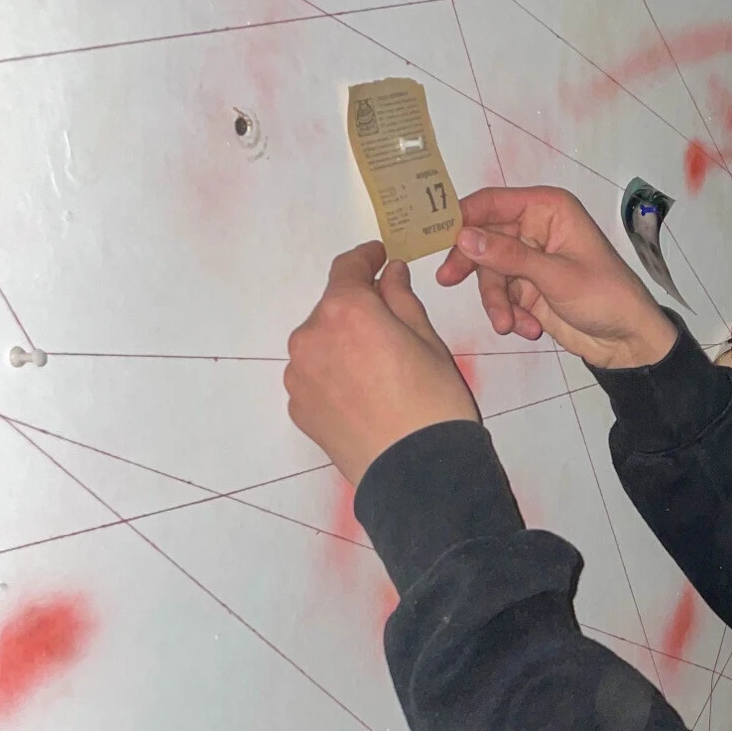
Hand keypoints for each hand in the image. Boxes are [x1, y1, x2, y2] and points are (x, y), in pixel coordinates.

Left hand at [285, 243, 480, 485]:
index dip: (365, 258)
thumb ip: (401, 300)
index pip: (348, 268)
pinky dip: (334, 376)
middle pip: (333, 309)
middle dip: (358, 311)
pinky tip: (364, 395)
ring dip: (343, 345)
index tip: (378, 256)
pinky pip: (315, 377)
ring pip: (321, 344)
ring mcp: (299, 374)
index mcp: (346, 309)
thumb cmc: (433, 404)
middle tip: (392, 329)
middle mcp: (311, 335)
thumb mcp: (428, 342)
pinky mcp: (298, 406)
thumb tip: (389, 274)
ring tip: (379, 372)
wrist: (417, 474)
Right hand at [438, 186, 678, 370]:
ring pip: (490, 273)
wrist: (627, 341)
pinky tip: (529, 328)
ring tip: (509, 325)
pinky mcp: (528, 288)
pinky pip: (502, 296)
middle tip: (449, 280)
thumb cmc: (605, 296)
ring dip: (497, 301)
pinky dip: (510, 314)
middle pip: (484, 238)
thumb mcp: (555, 276)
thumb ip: (508, 256)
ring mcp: (531, 259)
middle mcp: (536, 228)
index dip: (464, 216)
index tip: (437, 235)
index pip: (493, 202)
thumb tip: (464, 237)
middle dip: (473, 265)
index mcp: (548, 209)